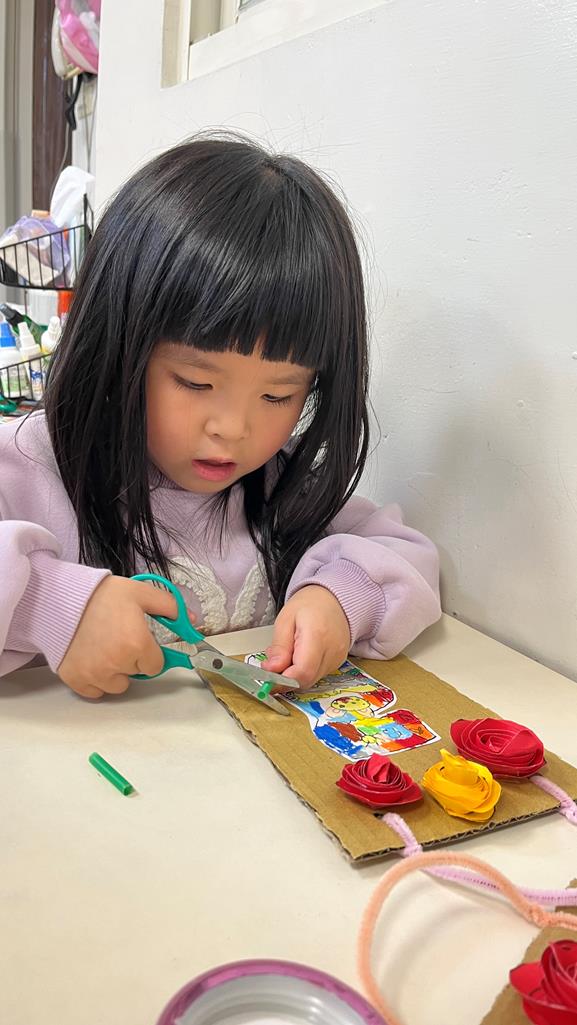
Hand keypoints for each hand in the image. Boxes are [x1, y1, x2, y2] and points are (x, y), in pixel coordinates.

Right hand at [58, 576, 181, 699]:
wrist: (63, 598)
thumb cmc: (103, 595)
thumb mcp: (142, 593)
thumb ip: (171, 607)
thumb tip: (191, 622)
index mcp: (137, 644)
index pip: (156, 665)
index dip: (150, 651)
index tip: (139, 639)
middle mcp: (117, 664)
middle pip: (137, 674)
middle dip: (132, 660)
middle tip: (118, 638)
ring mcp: (95, 674)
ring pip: (117, 686)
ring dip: (115, 673)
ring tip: (103, 649)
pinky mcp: (75, 679)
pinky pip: (94, 692)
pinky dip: (95, 680)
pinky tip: (91, 659)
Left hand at [262, 585, 350, 689]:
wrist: (333, 599)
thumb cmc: (309, 604)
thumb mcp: (286, 619)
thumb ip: (279, 647)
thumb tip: (272, 670)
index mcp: (317, 636)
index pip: (302, 671)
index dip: (283, 680)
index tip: (267, 677)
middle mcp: (332, 651)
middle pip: (306, 680)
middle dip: (285, 679)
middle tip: (272, 665)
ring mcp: (337, 658)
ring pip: (310, 681)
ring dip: (294, 675)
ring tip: (288, 654)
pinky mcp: (337, 663)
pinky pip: (317, 676)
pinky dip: (304, 672)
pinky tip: (299, 656)